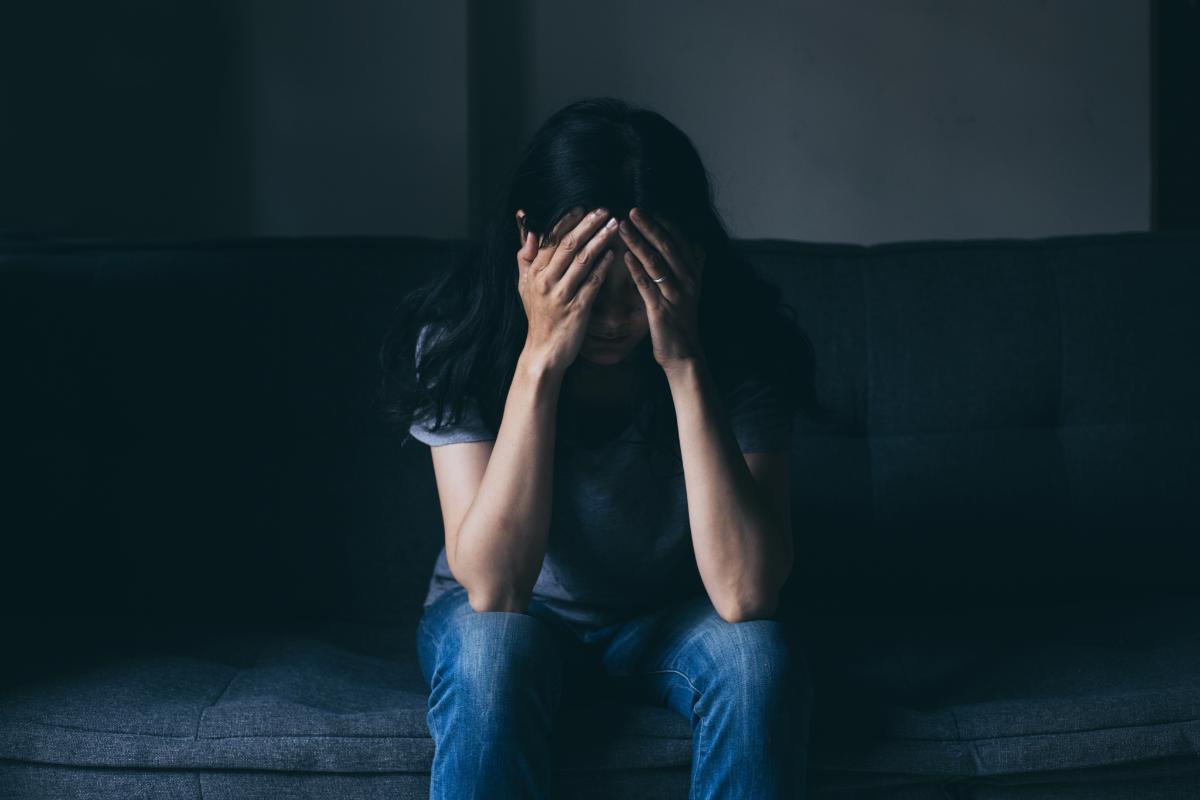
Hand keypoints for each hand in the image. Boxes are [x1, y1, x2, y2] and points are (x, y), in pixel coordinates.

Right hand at [515, 205, 620, 374]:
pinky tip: (613, 255)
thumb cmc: (538, 317)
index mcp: (534, 272)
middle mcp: (545, 281)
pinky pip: (592, 283)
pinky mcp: (577, 309)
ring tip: (614, 226)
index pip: (550, 239)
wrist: (543, 352)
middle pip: (567, 245)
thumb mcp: (524, 286)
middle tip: (604, 211)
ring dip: (599, 240)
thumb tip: (530, 231)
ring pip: (581, 260)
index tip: (583, 207)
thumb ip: (526, 258)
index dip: (567, 221)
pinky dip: (603, 267)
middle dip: (587, 225)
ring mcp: (561, 295)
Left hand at [619, 207, 706, 374]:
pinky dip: (636, 269)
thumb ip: (693, 268)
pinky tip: (624, 257)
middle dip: (650, 226)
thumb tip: (698, 246)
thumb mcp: (692, 292)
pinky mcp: (661, 309)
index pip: (680, 241)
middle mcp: (687, 281)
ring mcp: (675, 295)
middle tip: (633, 210)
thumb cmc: (682, 322)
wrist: (684, 355)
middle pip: (668, 246)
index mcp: (693, 274)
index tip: (648, 209)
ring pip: (656, 262)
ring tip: (623, 227)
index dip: (665, 224)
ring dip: (638, 242)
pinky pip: (647, 285)